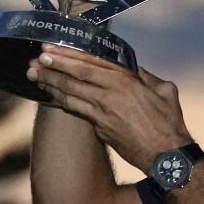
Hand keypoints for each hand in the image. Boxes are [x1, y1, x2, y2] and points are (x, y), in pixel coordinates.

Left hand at [26, 45, 192, 170]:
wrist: (166, 155)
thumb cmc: (169, 122)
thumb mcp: (165, 91)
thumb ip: (146, 77)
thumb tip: (134, 69)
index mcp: (126, 82)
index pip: (90, 64)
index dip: (67, 56)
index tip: (49, 49)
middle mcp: (110, 95)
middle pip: (74, 77)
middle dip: (52, 67)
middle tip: (34, 61)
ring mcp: (102, 113)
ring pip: (70, 95)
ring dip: (50, 84)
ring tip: (35, 76)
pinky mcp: (100, 128)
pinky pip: (76, 111)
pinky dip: (61, 102)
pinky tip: (51, 97)